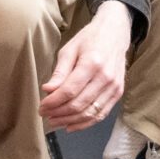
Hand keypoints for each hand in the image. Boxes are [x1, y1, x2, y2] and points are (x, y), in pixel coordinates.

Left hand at [39, 0, 130, 131]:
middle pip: (78, 104)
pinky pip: (101, 114)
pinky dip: (85, 123)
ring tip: (55, 121)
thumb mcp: (69, 49)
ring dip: (70, 121)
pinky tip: (71, 125)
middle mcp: (105, 77)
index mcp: (92, 63)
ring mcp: (114, 86)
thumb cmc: (90, 39)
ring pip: (89, 113)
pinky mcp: (118, 92)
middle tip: (45, 115)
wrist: (115, 33)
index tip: (41, 106)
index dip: (53, 102)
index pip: (69, 91)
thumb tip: (48, 90)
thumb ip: (60, 72)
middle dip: (58, 113)